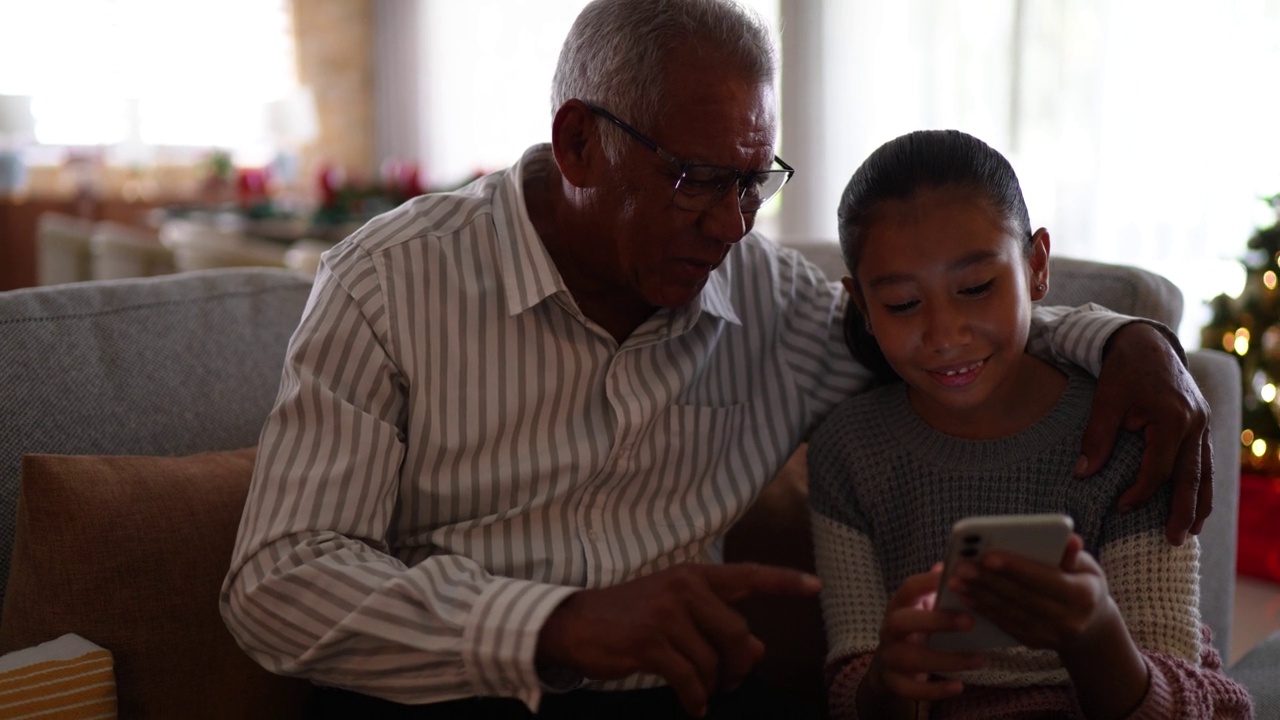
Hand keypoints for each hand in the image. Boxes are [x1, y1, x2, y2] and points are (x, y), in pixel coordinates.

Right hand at [535, 562, 820, 717]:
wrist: (575, 623)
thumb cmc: (630, 617)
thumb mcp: (676, 612)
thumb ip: (718, 626)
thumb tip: (757, 652)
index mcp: (694, 575)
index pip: (748, 575)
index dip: (785, 581)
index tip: (817, 586)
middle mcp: (684, 587)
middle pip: (737, 634)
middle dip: (738, 665)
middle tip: (732, 681)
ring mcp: (667, 613)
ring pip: (712, 661)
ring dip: (711, 684)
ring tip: (701, 691)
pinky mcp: (651, 641)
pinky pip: (689, 679)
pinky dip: (695, 698)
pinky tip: (693, 706)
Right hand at [865, 564, 983, 707]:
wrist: (888, 668)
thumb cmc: (915, 632)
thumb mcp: (923, 609)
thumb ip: (936, 591)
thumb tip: (947, 565)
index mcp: (899, 606)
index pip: (908, 589)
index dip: (927, 582)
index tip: (955, 577)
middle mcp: (889, 629)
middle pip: (902, 621)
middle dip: (935, 621)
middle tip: (970, 621)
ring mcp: (888, 656)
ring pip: (910, 658)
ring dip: (946, 659)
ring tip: (980, 659)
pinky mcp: (893, 682)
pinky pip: (910, 689)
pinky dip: (934, 690)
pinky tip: (959, 686)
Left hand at [949, 535, 1150, 717]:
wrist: (1091, 627)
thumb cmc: (1084, 584)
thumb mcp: (1088, 567)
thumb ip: (1073, 555)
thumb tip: (1069, 539)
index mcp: (1083, 596)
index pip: (1045, 579)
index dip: (1016, 569)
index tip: (988, 557)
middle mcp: (1068, 620)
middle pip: (1022, 597)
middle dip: (989, 582)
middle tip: (961, 567)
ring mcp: (1051, 636)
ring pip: (1010, 612)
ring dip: (980, 596)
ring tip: (956, 580)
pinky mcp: (1035, 643)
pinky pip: (1006, 625)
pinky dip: (984, 610)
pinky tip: (966, 596)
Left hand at [1081, 322, 1211, 544]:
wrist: (1147, 342)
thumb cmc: (1124, 369)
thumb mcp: (1105, 400)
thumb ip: (1096, 437)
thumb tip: (1081, 474)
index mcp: (1173, 419)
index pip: (1158, 468)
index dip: (1140, 492)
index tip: (1121, 507)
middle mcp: (1195, 424)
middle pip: (1191, 477)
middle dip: (1182, 511)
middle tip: (1173, 541)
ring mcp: (1204, 424)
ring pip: (1205, 472)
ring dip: (1199, 503)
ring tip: (1191, 531)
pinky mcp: (1202, 424)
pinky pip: (1205, 461)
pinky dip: (1202, 484)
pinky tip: (1196, 504)